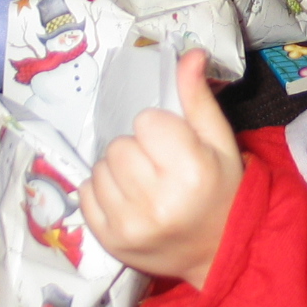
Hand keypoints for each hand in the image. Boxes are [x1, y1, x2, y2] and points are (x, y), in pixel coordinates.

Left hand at [81, 49, 241, 289]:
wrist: (217, 252)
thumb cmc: (221, 191)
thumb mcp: (219, 143)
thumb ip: (198, 98)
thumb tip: (189, 53)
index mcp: (190, 172)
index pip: (146, 122)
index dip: (159, 129)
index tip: (173, 147)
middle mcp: (157, 201)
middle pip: (119, 145)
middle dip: (136, 149)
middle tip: (158, 166)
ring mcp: (128, 225)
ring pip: (100, 167)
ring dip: (118, 169)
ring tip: (143, 183)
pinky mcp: (107, 240)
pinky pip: (86, 192)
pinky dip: (102, 190)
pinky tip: (128, 199)